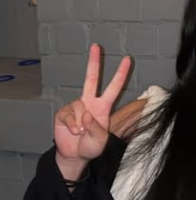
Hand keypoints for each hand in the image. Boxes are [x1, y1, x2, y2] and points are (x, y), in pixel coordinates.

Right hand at [54, 44, 130, 177]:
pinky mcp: (64, 113)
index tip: (127, 60)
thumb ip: (95, 128)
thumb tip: (86, 115)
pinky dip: (71, 126)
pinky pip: (68, 116)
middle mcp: (90, 103)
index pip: (113, 88)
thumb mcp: (99, 140)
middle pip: (91, 79)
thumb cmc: (91, 146)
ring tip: (81, 133)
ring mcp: (76, 106)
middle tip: (96, 45)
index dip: (120, 74)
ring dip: (81, 124)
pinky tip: (73, 132)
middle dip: (94, 62)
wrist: (74, 154)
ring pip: (79, 107)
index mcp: (103, 107)